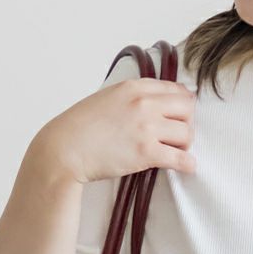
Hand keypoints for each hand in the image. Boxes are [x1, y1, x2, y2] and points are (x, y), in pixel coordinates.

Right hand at [34, 73, 197, 186]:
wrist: (64, 149)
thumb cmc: (81, 128)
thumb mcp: (108, 98)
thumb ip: (133, 98)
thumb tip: (154, 104)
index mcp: (134, 87)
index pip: (176, 89)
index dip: (182, 105)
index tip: (180, 116)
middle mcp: (143, 103)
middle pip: (188, 108)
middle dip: (187, 123)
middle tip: (178, 136)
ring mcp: (146, 127)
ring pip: (187, 133)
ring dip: (185, 144)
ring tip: (175, 151)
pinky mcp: (147, 152)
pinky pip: (181, 158)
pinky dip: (188, 164)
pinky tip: (186, 167)